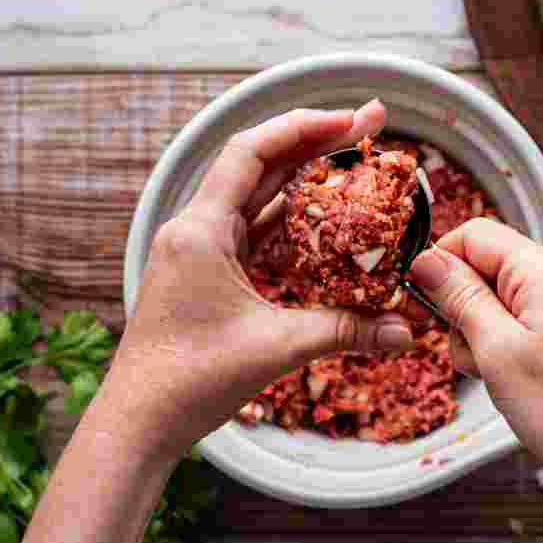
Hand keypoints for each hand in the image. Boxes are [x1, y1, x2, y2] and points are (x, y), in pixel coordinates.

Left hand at [100, 101, 415, 458]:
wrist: (140, 421)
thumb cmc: (188, 380)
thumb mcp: (275, 347)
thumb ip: (344, 332)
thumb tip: (402, 332)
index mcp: (200, 232)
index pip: (251, 153)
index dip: (302, 128)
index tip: (350, 120)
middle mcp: (196, 232)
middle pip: (260, 169)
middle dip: (315, 146)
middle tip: (368, 129)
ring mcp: (200, 253)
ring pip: (258, 201)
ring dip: (304, 183)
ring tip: (353, 168)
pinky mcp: (207, 276)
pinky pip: (254, 235)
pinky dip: (290, 224)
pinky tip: (323, 223)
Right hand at [409, 218, 542, 484]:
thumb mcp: (496, 351)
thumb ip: (460, 297)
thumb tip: (426, 259)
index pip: (476, 234)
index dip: (442, 264)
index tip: (425, 303)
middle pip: (492, 268)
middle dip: (467, 309)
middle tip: (474, 357)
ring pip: (508, 299)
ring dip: (487, 334)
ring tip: (500, 377)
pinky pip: (532, 321)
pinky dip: (512, 345)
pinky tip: (520, 381)